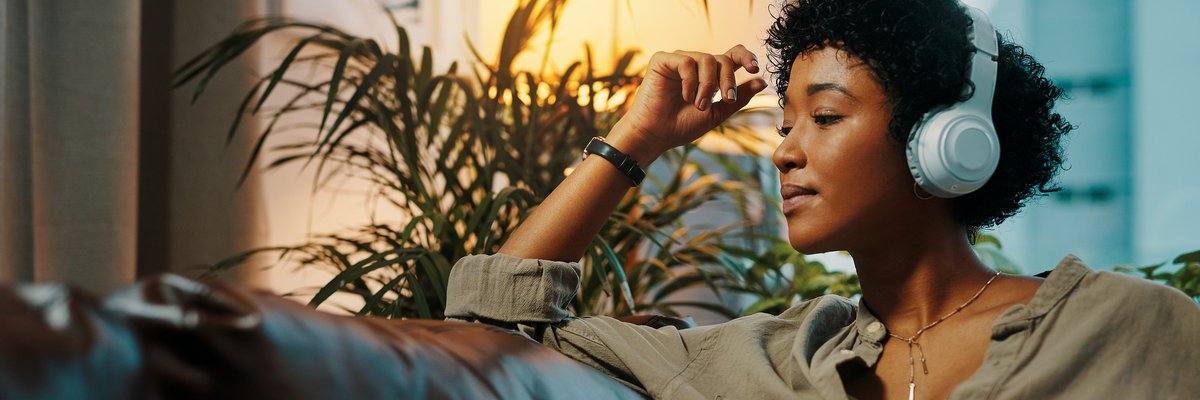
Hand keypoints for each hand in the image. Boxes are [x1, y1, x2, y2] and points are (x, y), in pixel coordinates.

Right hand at [609, 45, 768, 160]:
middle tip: (724, 99)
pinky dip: (690, 81)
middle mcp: (695, 65)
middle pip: (723, 59)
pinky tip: (685, 96)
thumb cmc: (682, 126)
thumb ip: (737, 97)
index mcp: (709, 75)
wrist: (656, 135)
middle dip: (727, 80)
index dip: (747, 56)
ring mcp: (679, 60)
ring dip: (708, 84)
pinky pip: (686, 62)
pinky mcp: (662, 60)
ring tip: (699, 104)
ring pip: (706, 59)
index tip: (754, 69)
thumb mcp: (717, 113)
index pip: (733, 55)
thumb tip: (761, 81)